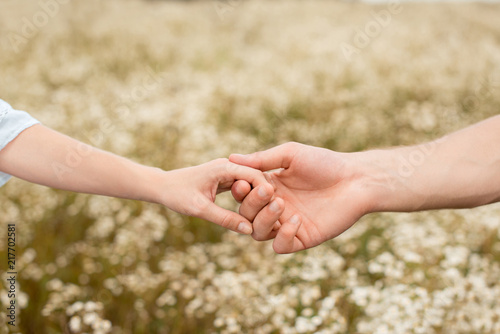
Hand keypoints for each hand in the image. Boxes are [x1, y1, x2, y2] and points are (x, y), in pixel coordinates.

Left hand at [159, 158, 274, 234]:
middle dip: (266, 194)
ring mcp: (226, 172)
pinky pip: (242, 187)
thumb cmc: (177, 195)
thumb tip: (248, 230)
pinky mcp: (224, 179)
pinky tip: (259, 211)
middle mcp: (227, 166)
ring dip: (259, 196)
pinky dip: (250, 197)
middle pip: (255, 178)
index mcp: (224, 167)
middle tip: (280, 211)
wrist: (161, 186)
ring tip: (272, 213)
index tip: (278, 207)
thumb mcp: (200, 209)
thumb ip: (225, 219)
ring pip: (250, 183)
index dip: (267, 191)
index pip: (254, 175)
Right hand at [230, 142, 373, 252]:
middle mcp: (275, 207)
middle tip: (269, 192)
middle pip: (247, 215)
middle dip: (253, 204)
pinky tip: (296, 220)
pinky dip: (283, 236)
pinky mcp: (303, 238)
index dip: (239, 191)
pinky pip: (281, 246)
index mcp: (269, 187)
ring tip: (282, 204)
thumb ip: (262, 159)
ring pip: (259, 233)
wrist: (355, 180)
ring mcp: (287, 224)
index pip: (243, 195)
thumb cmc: (324, 163)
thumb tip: (231, 158)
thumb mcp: (290, 155)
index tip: (243, 183)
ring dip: (265, 220)